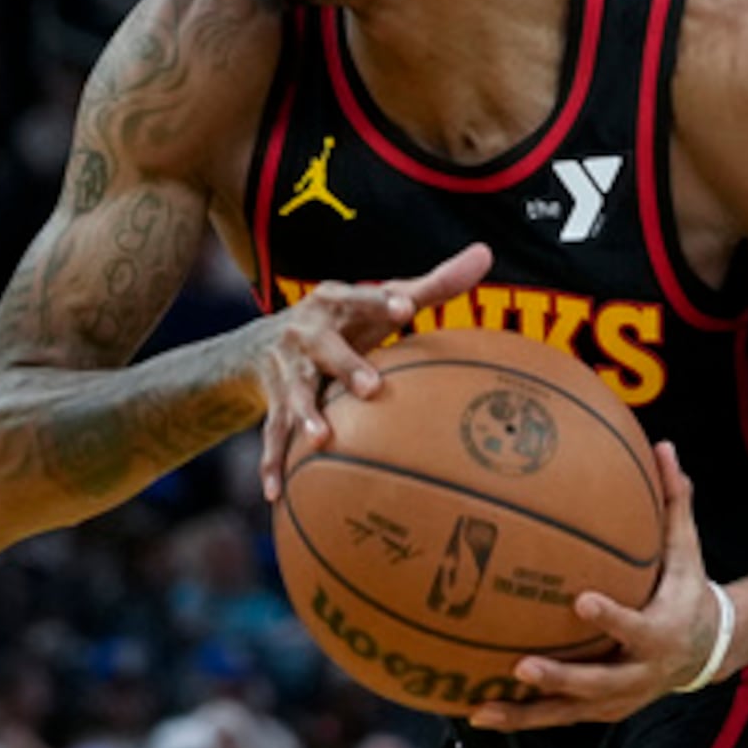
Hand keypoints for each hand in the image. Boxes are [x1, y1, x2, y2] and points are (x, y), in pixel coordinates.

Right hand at [251, 241, 493, 499]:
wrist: (262, 343)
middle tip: (371, 388)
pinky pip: (272, 435)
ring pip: (294, 394)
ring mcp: (287, 371)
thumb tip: (486, 253)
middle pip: (324, 348)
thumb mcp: (381, 300)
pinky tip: (276, 493)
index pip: (359, 298)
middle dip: (345, 365)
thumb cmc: (345, 321)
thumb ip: (433, 284)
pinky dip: (272, 464)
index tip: (404, 307)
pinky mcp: (273, 403)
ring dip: (304, 416)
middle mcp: (305, 334)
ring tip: (319, 440)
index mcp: (334, 303)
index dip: (378, 301)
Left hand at [470, 443, 722, 730]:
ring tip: (483, 709)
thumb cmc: (687, 589)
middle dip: (561, 678)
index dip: (610, 618)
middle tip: (521, 666)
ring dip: (527, 713)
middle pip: (598, 682)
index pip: (635, 627)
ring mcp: (619, 699)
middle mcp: (639, 673)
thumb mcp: (687, 551)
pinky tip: (478, 711)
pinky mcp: (601, 712)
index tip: (581, 601)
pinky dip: (521, 717)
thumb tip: (665, 447)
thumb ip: (675, 503)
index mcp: (660, 631)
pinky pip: (557, 717)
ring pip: (569, 712)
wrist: (706, 650)